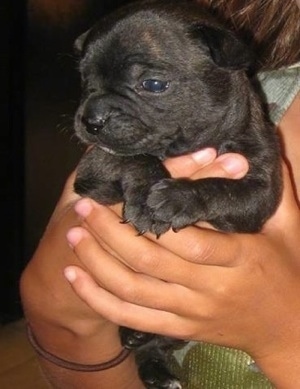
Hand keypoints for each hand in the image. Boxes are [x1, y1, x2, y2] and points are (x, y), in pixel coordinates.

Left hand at [65, 159, 299, 384]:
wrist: (288, 331)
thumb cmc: (288, 273)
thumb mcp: (290, 228)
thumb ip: (278, 189)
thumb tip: (259, 148)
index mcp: (238, 259)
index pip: (188, 238)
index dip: (150, 218)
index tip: (121, 193)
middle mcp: (210, 289)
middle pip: (150, 261)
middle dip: (110, 232)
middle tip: (84, 207)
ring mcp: (191, 313)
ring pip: (133, 291)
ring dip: (97, 262)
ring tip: (73, 235)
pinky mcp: (179, 328)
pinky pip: (131, 317)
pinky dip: (99, 299)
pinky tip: (76, 278)